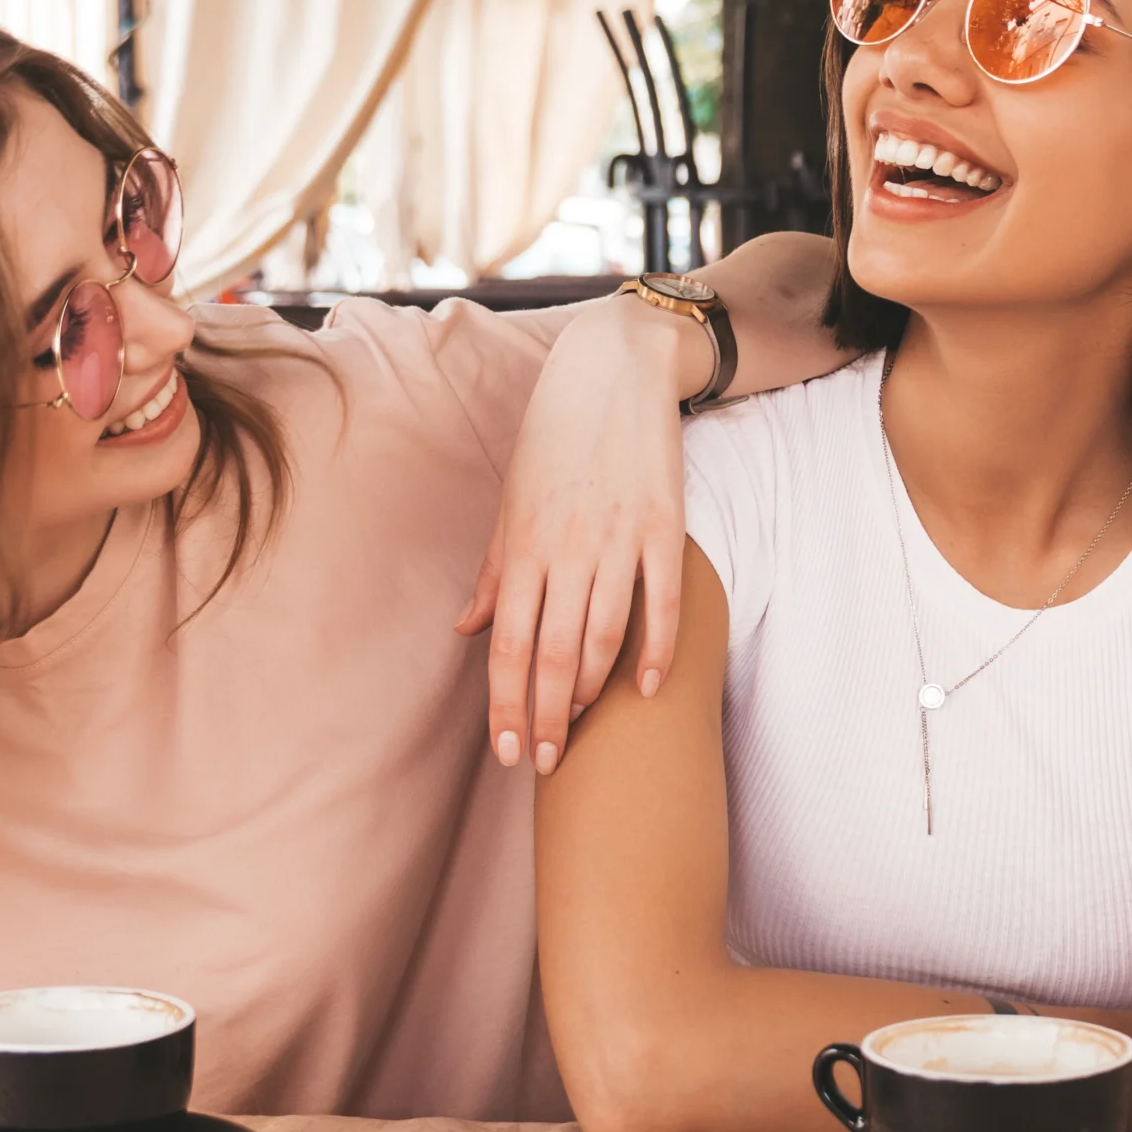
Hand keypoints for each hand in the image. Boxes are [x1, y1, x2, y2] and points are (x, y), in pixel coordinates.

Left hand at [457, 296, 703, 772]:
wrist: (614, 369)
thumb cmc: (554, 438)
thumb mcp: (512, 501)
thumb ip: (495, 570)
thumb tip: (467, 629)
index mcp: (522, 545)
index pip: (508, 645)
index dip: (506, 705)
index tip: (507, 751)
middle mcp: (566, 548)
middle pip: (551, 655)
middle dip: (545, 718)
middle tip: (544, 762)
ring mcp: (618, 538)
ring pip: (602, 637)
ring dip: (590, 691)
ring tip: (582, 726)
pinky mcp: (664, 526)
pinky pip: (661, 602)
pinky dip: (656, 650)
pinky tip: (648, 689)